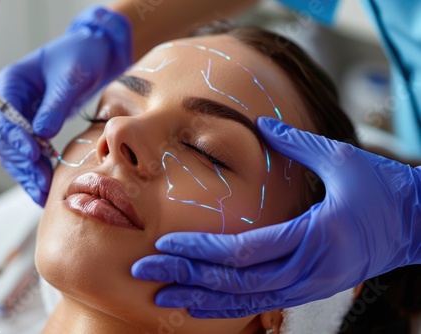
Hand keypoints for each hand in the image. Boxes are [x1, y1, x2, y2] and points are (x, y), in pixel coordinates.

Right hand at [0, 6, 131, 204]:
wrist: (96, 54)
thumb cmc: (82, 57)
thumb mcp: (71, 78)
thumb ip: (55, 105)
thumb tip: (42, 134)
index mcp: (12, 83)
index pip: (6, 117)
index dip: (18, 138)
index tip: (34, 155)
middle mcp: (12, 102)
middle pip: (7, 140)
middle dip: (24, 165)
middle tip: (41, 185)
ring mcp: (22, 117)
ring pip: (16, 152)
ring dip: (29, 173)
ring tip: (43, 193)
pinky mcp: (36, 128)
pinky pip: (31, 153)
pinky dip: (37, 170)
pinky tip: (46, 186)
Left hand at [131, 117, 420, 317]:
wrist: (416, 226)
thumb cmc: (381, 189)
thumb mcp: (343, 160)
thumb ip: (298, 143)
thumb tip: (261, 124)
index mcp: (315, 236)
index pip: (245, 251)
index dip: (201, 251)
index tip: (164, 246)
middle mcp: (308, 269)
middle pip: (236, 280)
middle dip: (186, 278)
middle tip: (142, 274)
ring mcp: (308, 284)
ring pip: (245, 300)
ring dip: (200, 299)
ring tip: (161, 298)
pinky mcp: (307, 288)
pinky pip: (260, 302)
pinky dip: (226, 305)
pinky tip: (199, 304)